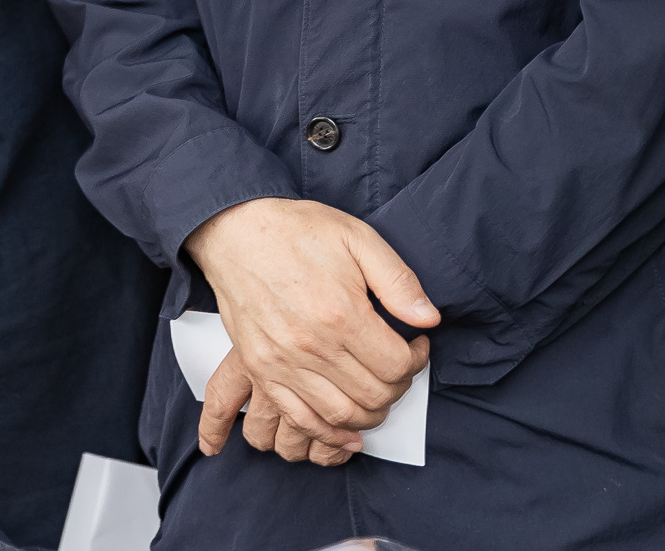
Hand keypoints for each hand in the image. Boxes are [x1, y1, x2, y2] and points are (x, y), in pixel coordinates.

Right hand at [184, 199, 438, 464]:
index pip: (396, 366)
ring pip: (342, 416)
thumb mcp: (357, 237)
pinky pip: (300, 419)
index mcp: (341, 312)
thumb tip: (429, 319)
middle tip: (398, 367)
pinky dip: (328, 434)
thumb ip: (398, 280)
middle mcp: (312, 345)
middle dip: (398, 387)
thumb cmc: (296, 231)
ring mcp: (283, 362)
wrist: (235, 231)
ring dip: (370, 413)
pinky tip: (346, 427)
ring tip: (376, 390)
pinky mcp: (261, 370)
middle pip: (374, 395)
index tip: (415, 345)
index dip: (417, 360)